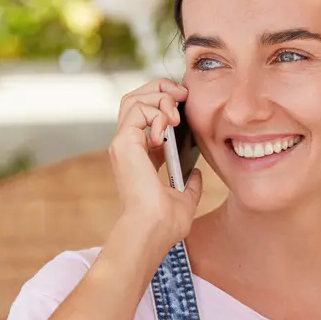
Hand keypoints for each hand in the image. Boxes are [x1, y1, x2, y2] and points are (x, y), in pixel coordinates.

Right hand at [108, 78, 202, 257]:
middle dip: (160, 89)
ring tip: (176, 114)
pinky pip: (137, 111)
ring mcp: (124, 144)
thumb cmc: (165, 222)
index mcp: (142, 156)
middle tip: (183, 95)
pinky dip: (156, 112)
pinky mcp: (123, 143)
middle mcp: (129, 146)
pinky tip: (168, 128)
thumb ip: (189, 184)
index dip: (165, 103)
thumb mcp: (184, 199)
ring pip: (133, 99)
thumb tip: (197, 174)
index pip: (147, 115)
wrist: (154, 230)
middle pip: (136, 98)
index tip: (187, 105)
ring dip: (159, 97)